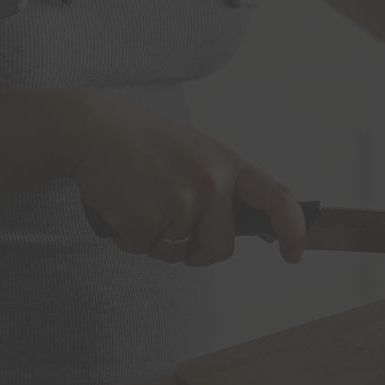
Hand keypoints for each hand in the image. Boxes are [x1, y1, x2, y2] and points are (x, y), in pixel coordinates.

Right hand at [58, 93, 306, 264]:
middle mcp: (211, 180)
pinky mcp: (148, 216)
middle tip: (168, 228)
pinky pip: (142, 250)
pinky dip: (127, 238)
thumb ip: (217, 184)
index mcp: (226, 163)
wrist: (91, 129)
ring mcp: (181, 199)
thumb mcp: (193, 152)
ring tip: (139, 201)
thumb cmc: (141, 144)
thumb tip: (232, 228)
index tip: (293, 254)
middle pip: (220, 248)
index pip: (277, 199)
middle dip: (196, 252)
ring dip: (154, 240)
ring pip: (175, 252)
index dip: (292, 230)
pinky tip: (120, 206)